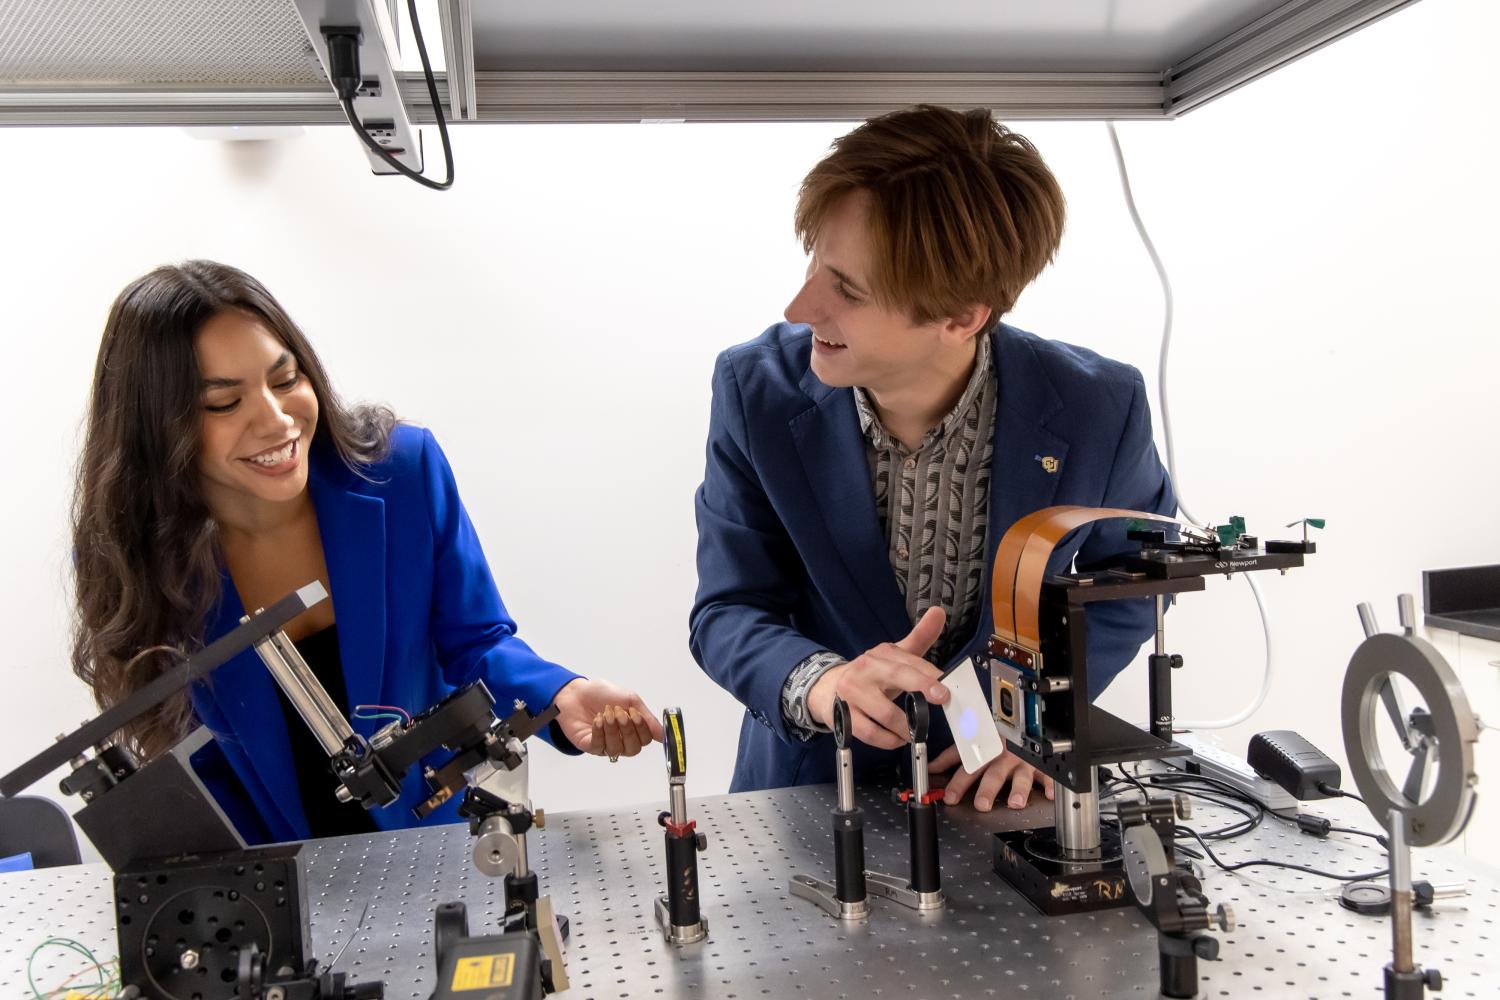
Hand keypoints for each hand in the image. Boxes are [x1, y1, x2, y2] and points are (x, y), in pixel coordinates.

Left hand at [551, 678, 663, 757]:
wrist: (577, 692)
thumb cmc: (603, 694)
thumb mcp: (630, 700)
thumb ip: (647, 717)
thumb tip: (663, 735)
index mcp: (632, 730)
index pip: (645, 740)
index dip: (642, 729)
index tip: (635, 713)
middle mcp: (620, 741)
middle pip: (632, 749)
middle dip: (627, 730)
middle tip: (620, 714)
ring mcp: (605, 745)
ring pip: (616, 748)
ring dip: (612, 730)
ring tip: (606, 713)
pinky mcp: (589, 746)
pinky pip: (598, 746)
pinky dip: (599, 732)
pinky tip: (597, 720)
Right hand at [807, 607, 950, 749]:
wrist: (827, 687)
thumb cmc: (870, 674)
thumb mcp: (893, 655)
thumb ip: (919, 637)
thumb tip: (939, 612)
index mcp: (882, 654)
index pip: (909, 662)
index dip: (929, 675)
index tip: (947, 687)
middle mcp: (866, 669)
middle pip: (897, 676)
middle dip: (921, 687)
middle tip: (941, 699)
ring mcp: (852, 692)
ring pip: (885, 712)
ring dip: (906, 726)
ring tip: (916, 732)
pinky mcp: (843, 715)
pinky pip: (870, 732)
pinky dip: (888, 739)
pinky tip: (896, 739)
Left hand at [929, 744, 1054, 810]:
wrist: (1018, 720)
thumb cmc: (993, 735)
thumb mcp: (970, 743)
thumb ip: (950, 757)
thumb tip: (931, 768)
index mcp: (984, 753)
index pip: (967, 768)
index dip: (957, 783)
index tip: (950, 797)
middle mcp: (1002, 758)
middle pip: (993, 775)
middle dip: (987, 789)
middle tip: (982, 804)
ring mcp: (1022, 762)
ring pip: (1020, 776)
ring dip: (1018, 790)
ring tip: (1015, 803)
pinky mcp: (1039, 765)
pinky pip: (1047, 776)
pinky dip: (1050, 785)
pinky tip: (1049, 795)